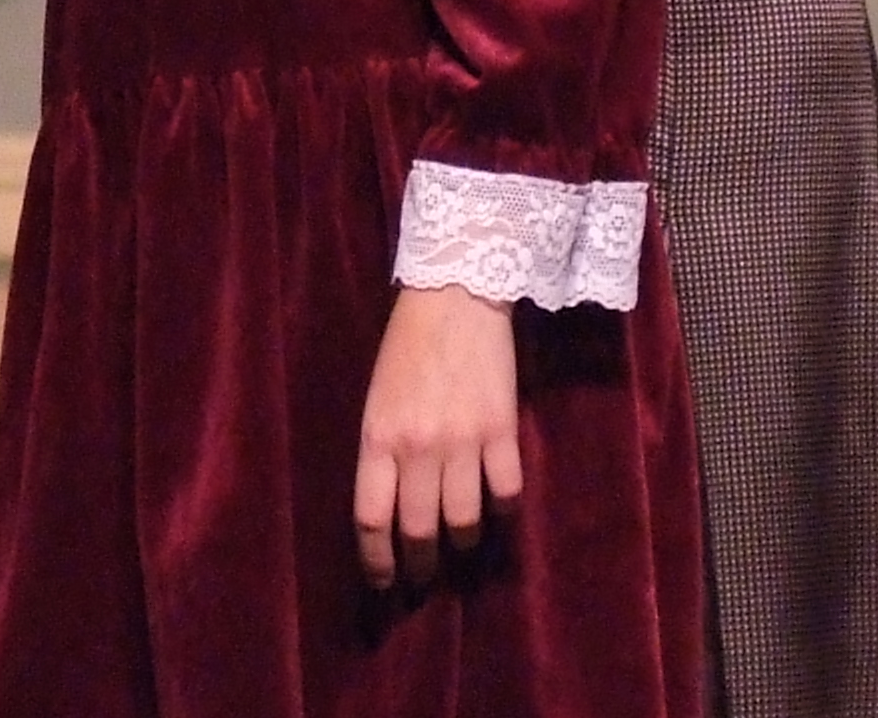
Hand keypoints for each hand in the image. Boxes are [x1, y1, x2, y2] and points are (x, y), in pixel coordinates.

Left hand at [353, 285, 522, 589]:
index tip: (382, 582)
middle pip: (418, 530)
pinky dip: (502, 511)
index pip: (371, 518)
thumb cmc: (407, 346)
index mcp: (378, 437)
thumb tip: (391, 508)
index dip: (376, 561)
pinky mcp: (501, 430)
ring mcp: (463, 440)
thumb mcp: (377, 399)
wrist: (455, 295)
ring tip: (461, 546)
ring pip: (463, 521)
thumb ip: (382, 451)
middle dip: (420, 565)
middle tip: (423, 578)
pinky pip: (505, 492)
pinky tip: (497, 511)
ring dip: (462, 543)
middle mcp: (418, 447)